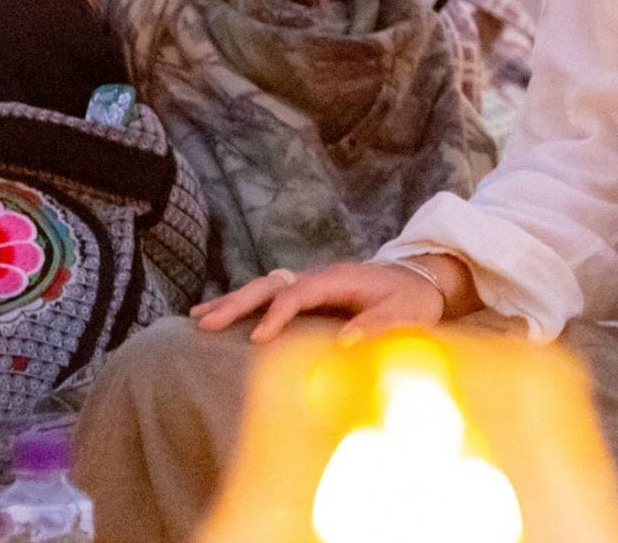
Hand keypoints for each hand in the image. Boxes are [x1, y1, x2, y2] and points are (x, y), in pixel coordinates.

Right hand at [190, 261, 449, 344]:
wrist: (419, 280)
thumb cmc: (412, 300)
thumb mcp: (405, 314)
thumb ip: (378, 324)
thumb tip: (344, 340)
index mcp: (340, 279)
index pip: (300, 293)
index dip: (278, 314)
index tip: (257, 339)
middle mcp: (319, 276)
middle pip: (272, 284)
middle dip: (238, 302)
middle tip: (205, 323)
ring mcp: (311, 282)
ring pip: (264, 286)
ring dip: (232, 301)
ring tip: (197, 318)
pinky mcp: (307, 294)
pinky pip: (269, 295)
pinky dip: (242, 304)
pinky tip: (216, 315)